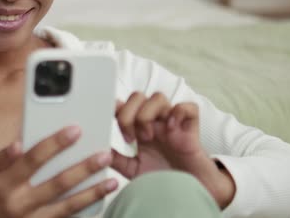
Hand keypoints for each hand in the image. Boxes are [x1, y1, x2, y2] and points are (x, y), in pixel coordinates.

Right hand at [0, 126, 118, 217]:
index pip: (32, 160)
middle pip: (57, 184)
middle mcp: (20, 205)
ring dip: (92, 193)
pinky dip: (82, 212)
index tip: (74, 130)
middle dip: (83, 168)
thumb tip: (19, 144)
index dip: (55, 144)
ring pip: (67, 207)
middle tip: (104, 154)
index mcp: (3, 186)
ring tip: (111, 181)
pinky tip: (98, 203)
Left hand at [112, 92, 234, 207]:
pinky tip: (171, 129)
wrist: (190, 193)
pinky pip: (188, 107)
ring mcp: (172, 123)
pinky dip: (178, 113)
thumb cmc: (164, 180)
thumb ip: (116, 159)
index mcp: (139, 128)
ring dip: (148, 114)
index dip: (115, 107)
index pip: (125, 104)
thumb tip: (98, 149)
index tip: (108, 123)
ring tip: (148, 137)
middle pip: (138, 96)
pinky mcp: (191, 129)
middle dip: (128, 113)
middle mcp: (155, 122)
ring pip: (158, 97)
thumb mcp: (133, 170)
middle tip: (130, 138)